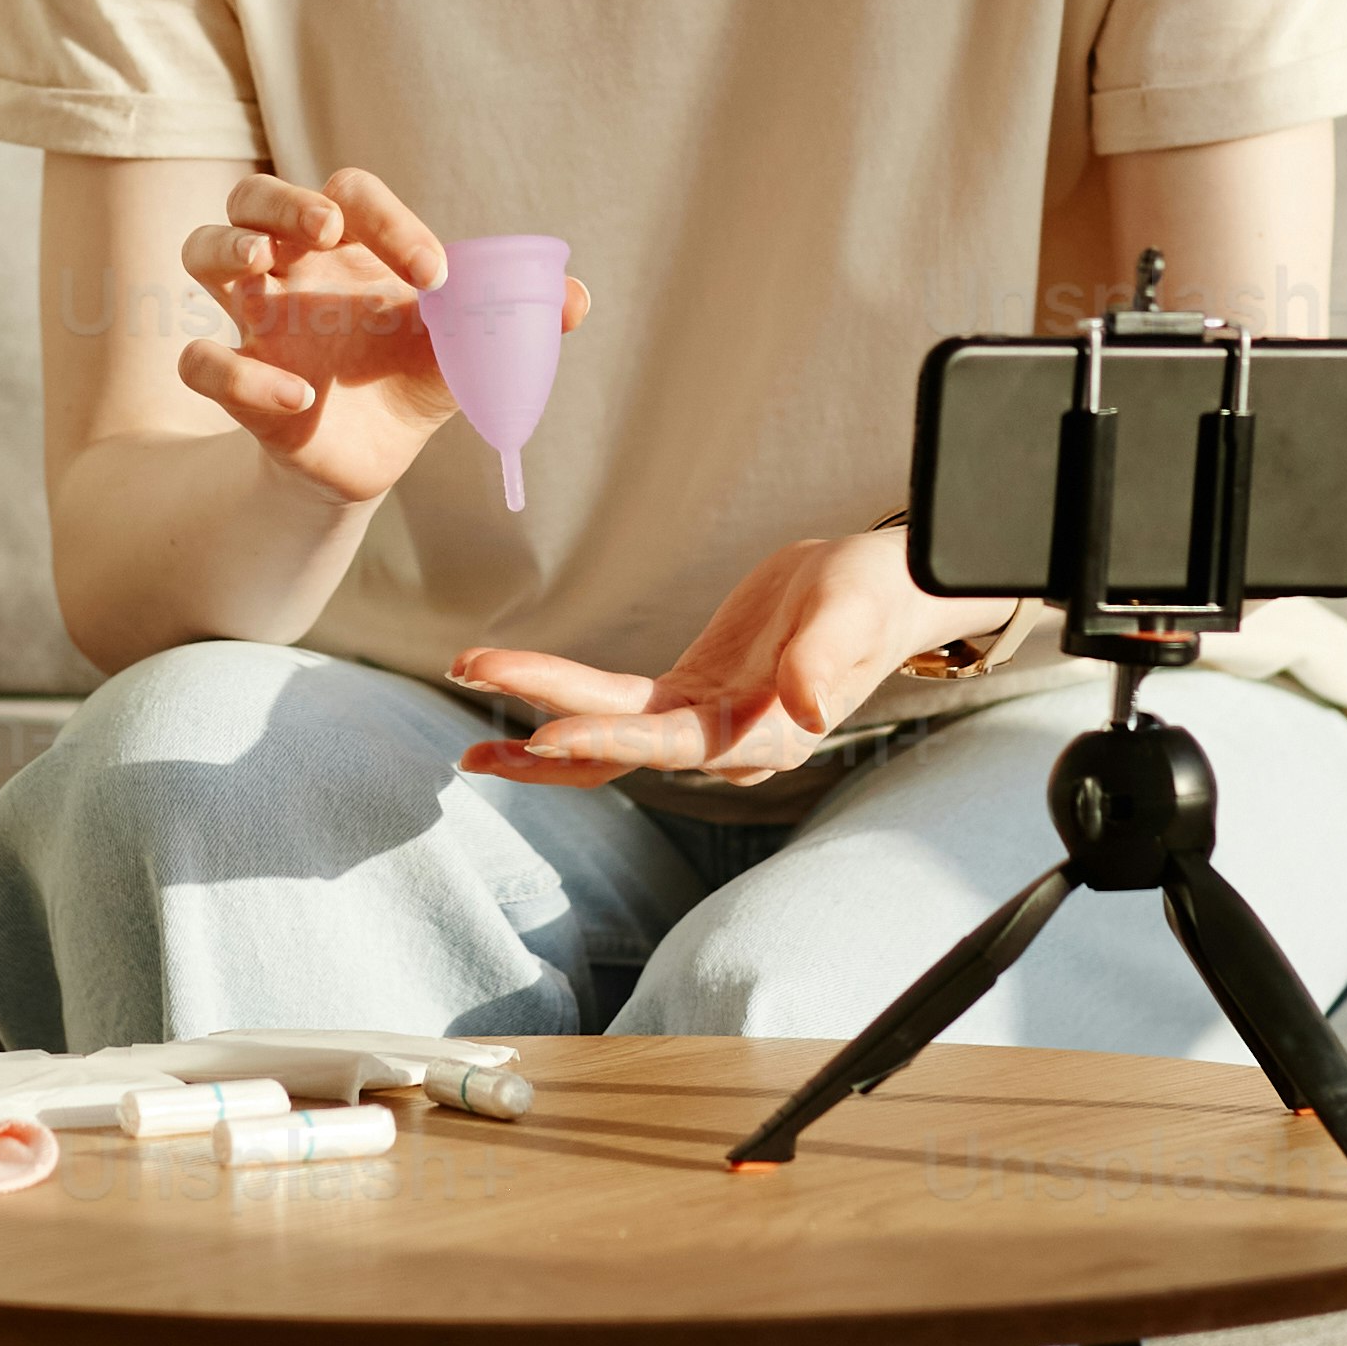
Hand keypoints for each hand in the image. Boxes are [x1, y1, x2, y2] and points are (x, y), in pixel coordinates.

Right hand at [176, 168, 591, 516]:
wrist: (372, 455)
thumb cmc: (411, 374)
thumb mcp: (466, 350)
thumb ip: (512, 321)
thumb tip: (577, 299)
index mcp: (348, 246)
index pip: (348, 194)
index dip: (388, 220)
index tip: (438, 275)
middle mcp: (291, 268)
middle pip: (252, 196)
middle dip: (280, 202)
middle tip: (325, 228)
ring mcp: (253, 318)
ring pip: (200, 249)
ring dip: (225, 248)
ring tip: (262, 267)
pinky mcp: (235, 382)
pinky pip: (202, 361)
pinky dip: (239, 374)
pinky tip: (298, 398)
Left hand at [454, 526, 950, 787]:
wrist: (879, 590)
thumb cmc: (872, 596)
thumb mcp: (852, 613)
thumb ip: (825, 660)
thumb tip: (808, 707)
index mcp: (766, 735)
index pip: (670, 743)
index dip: (607, 739)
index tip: (543, 734)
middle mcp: (725, 744)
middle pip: (619, 749)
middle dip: (541, 740)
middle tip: (473, 725)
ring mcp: (701, 724)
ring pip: (605, 740)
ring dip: (536, 742)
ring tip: (467, 755)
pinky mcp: (685, 697)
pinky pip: (612, 710)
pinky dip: (562, 705)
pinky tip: (512, 698)